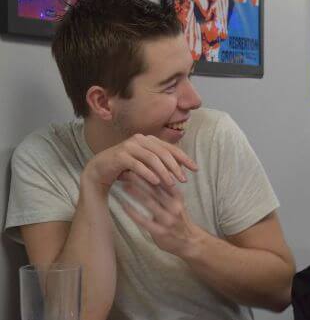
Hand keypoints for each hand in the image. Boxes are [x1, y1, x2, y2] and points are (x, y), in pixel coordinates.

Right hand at [82, 134, 197, 194]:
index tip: (195, 169)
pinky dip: (147, 173)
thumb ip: (160, 164)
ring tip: (171, 184)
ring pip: (152, 158)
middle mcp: (140, 139)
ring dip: (163, 172)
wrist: (99, 171)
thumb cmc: (125, 169)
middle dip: (175, 167)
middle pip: (163, 152)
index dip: (184, 158)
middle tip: (184, 179)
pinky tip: (155, 182)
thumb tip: (181, 170)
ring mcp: (129, 146)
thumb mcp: (145, 165)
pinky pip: (137, 164)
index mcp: (149, 140)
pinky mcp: (119, 155)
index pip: (171, 148)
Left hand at [118, 171, 203, 255]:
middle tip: (127, 169)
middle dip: (141, 178)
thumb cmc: (179, 219)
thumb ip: (166, 191)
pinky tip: (124, 206)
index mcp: (178, 197)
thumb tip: (152, 173)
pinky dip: (133, 212)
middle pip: (155, 188)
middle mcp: (174, 206)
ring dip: (136, 192)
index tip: (139, 161)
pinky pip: (145, 221)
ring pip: (150, 202)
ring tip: (123, 183)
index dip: (151, 170)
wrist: (190, 242)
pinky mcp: (161, 232)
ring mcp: (168, 219)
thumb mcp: (177, 202)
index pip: (163, 179)